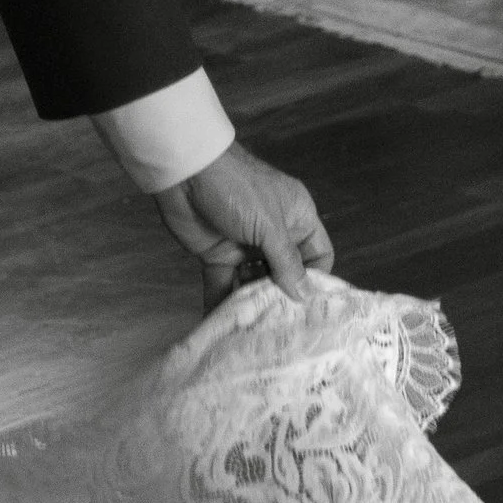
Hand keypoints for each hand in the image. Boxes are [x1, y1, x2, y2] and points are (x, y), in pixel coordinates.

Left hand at [154, 139, 336, 311]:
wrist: (184, 172)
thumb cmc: (236, 188)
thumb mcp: (269, 224)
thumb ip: (287, 262)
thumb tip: (304, 295)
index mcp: (297, 217)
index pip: (318, 253)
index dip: (316, 279)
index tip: (311, 307)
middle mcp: (275, 234)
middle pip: (287, 274)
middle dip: (284, 297)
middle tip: (282, 326)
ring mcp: (245, 246)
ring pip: (256, 283)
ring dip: (254, 304)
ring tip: (256, 329)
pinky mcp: (218, 256)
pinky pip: (224, 284)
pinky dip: (223, 303)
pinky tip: (225, 326)